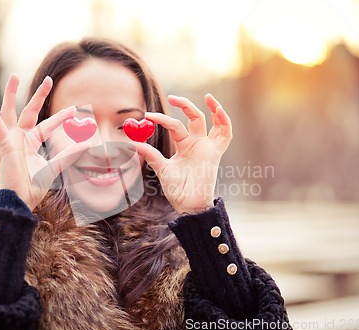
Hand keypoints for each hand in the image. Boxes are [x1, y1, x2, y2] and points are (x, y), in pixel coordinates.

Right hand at [0, 74, 90, 210]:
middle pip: (29, 111)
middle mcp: (20, 139)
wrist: (20, 201)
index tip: (74, 110)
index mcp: (30, 144)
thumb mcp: (55, 168)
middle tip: (49, 79)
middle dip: (39, 95)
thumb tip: (86, 144)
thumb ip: (68, 155)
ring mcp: (11, 140)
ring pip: (10, 111)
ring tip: (14, 76)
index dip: (60, 117)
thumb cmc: (33, 188)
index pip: (47, 125)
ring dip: (10, 93)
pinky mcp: (5, 144)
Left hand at [132, 94, 231, 214]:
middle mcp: (197, 144)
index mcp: (184, 146)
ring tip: (208, 96)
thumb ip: (150, 154)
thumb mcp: (162, 169)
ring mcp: (207, 147)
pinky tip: (217, 109)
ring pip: (212, 122)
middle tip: (172, 97)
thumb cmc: (177, 190)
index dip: (162, 119)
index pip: (174, 125)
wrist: (189, 205)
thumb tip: (132, 143)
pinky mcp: (215, 153)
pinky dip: (224, 120)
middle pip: (194, 117)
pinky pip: (225, 133)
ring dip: (213, 108)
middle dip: (185, 105)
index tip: (147, 116)